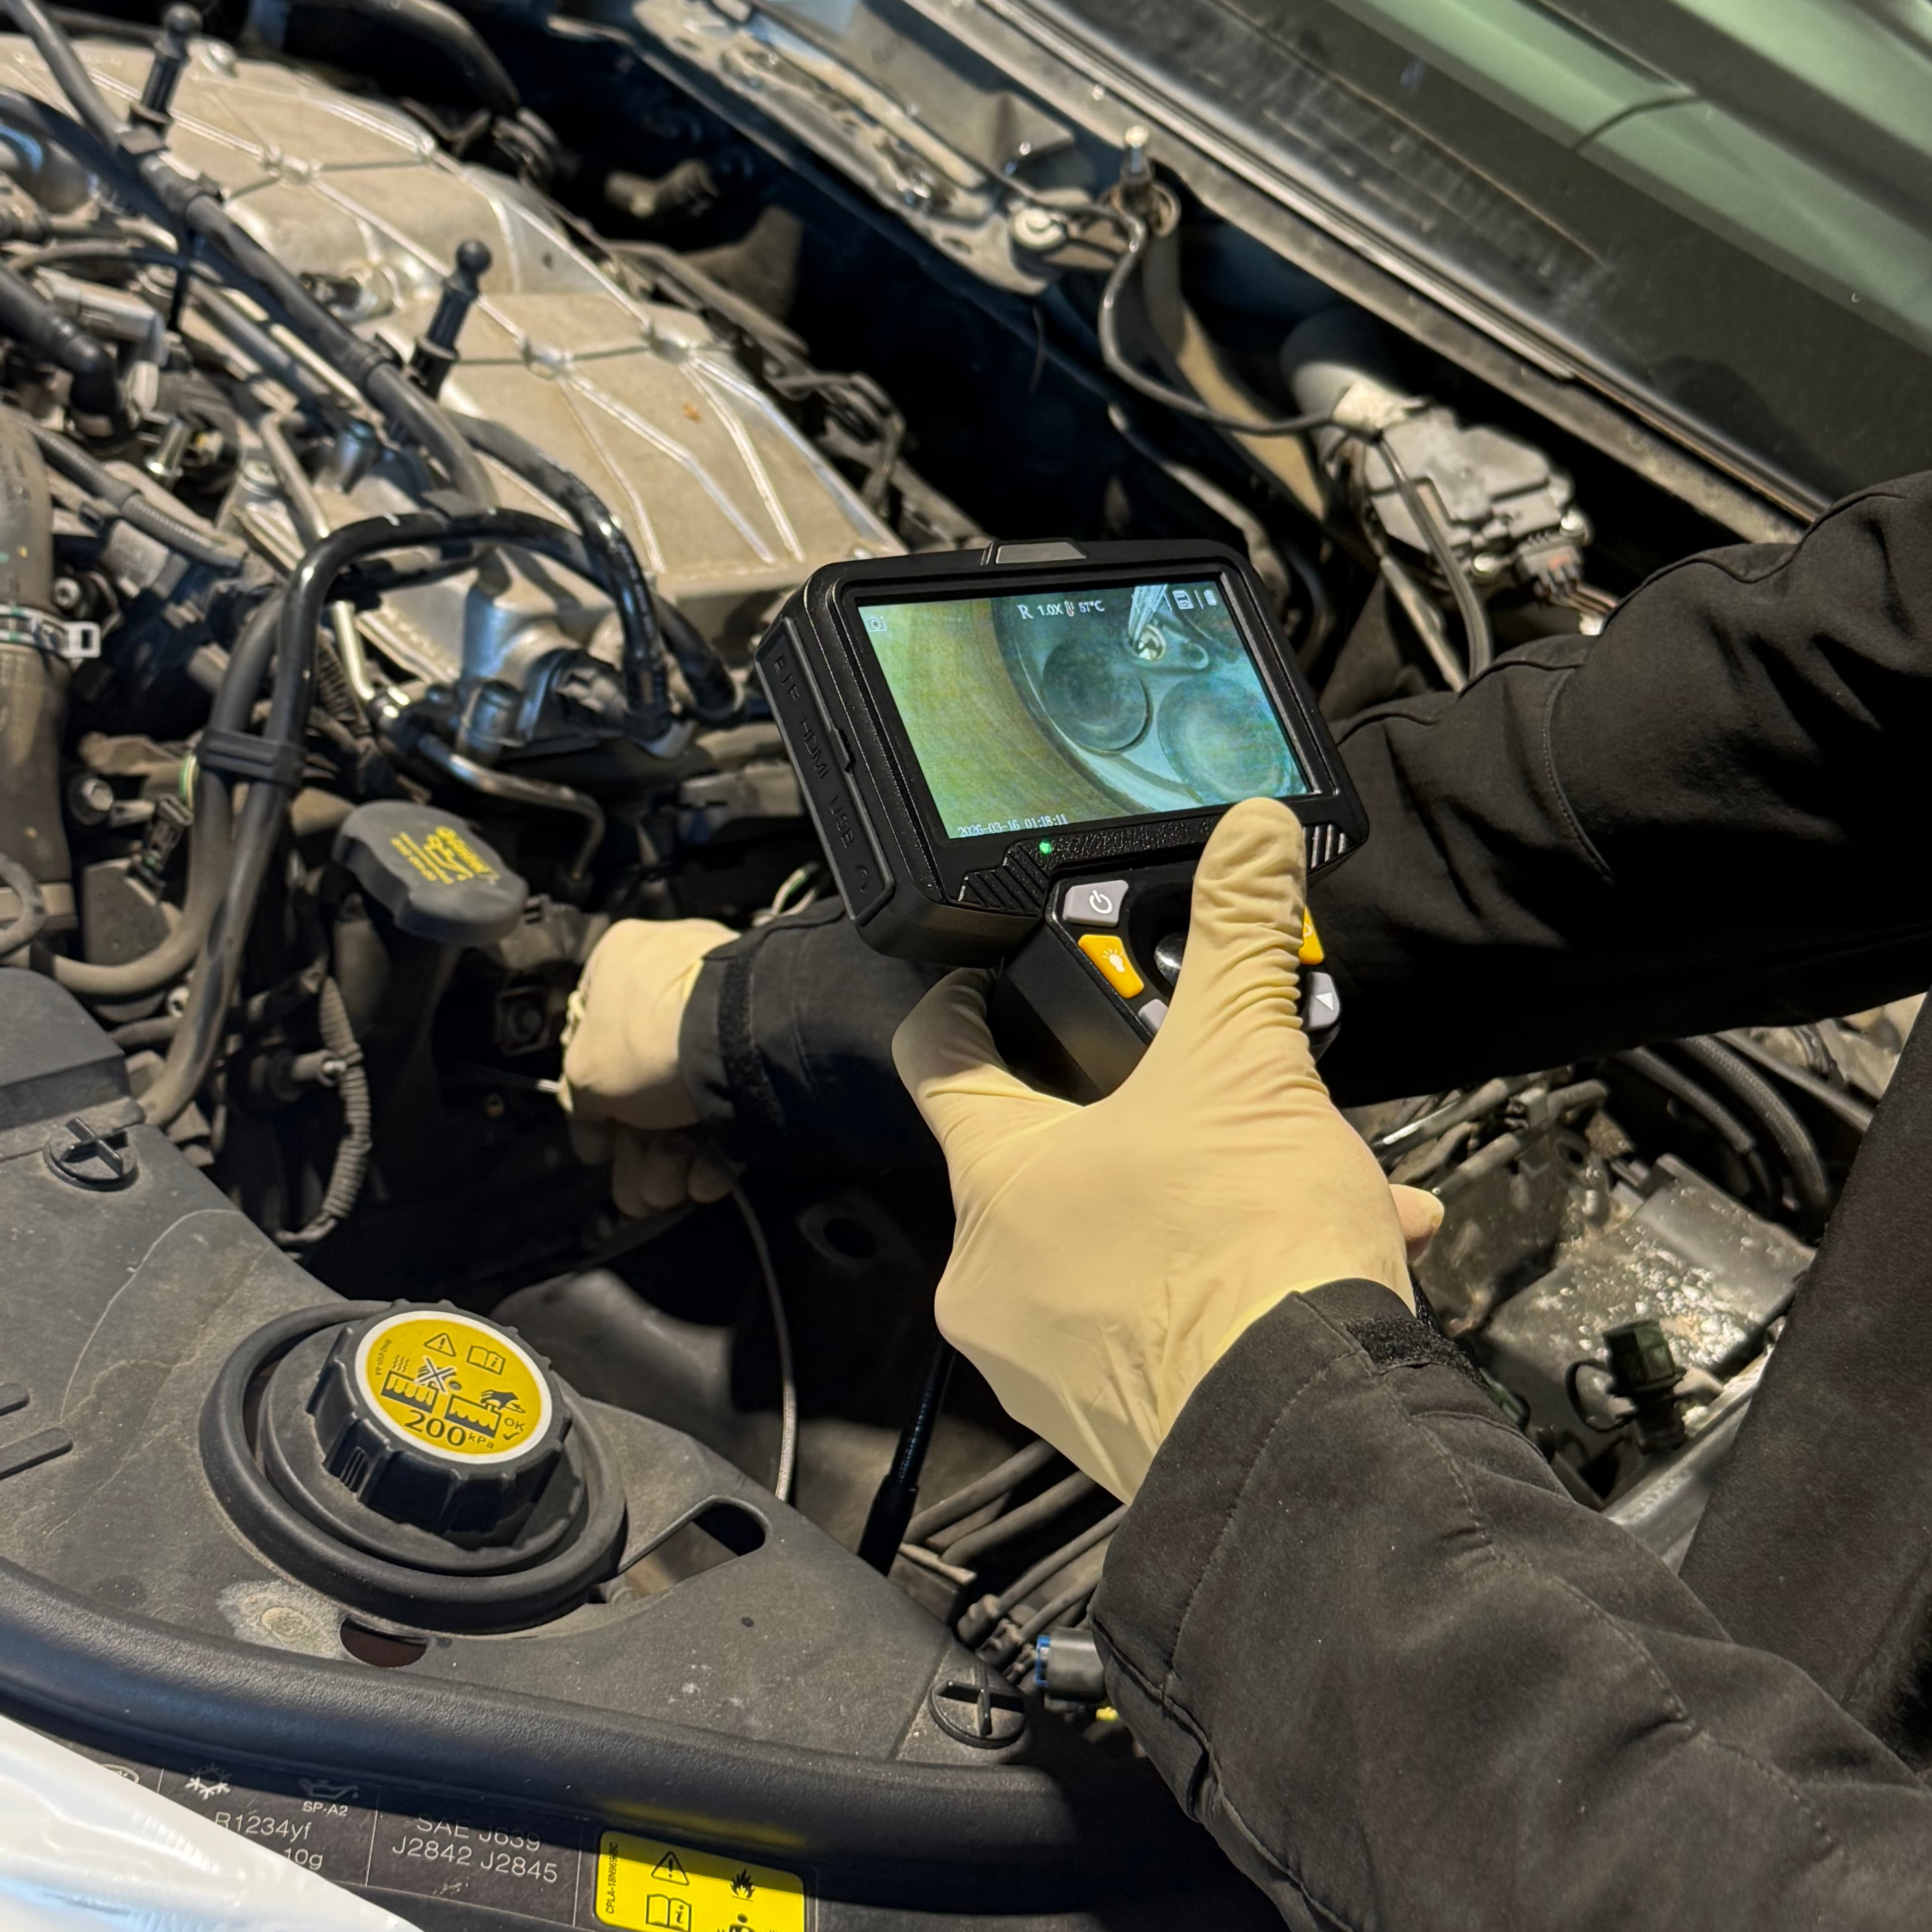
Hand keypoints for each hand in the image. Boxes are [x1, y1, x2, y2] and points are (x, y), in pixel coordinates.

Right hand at [560, 916, 734, 1209]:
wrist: (739, 1040)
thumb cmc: (647, 1039)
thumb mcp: (586, 1070)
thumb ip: (580, 1094)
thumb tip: (590, 1117)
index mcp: (622, 964)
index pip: (592, 1041)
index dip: (591, 1106)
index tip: (598, 1150)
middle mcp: (674, 983)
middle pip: (641, 1085)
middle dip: (637, 1151)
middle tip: (636, 1194)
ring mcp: (721, 1019)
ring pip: (685, 1105)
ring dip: (670, 1163)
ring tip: (667, 1194)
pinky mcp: (760, 1057)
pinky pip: (729, 1107)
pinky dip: (715, 1151)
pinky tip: (704, 1182)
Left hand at [892, 799, 1442, 1499]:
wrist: (1310, 1433)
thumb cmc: (1247, 1254)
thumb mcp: (1249, 1061)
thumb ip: (1241, 934)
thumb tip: (1251, 830)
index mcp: (995, 1179)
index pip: (938, 1060)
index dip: (966, 1003)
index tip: (992, 980)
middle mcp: (993, 1277)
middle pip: (1050, 1150)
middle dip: (1147, 1110)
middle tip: (1210, 1082)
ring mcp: (1042, 1359)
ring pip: (1120, 1235)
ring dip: (1211, 1192)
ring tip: (1306, 1173)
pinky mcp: (1108, 1418)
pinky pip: (1154, 1315)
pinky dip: (1226, 1273)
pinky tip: (1327, 1248)